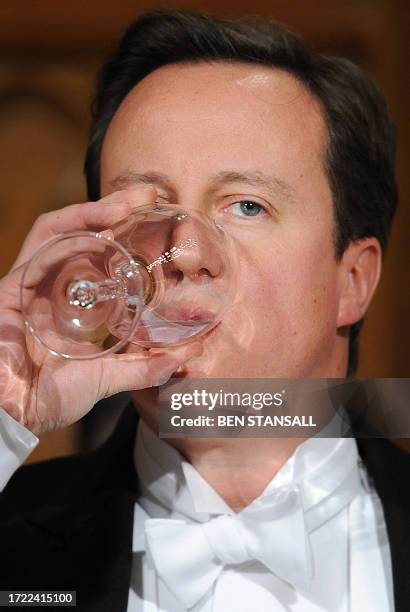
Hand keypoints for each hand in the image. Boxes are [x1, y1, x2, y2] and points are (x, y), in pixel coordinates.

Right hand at [0, 188, 201, 435]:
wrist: (12, 408)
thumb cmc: (51, 397)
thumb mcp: (109, 377)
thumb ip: (147, 366)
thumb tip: (191, 352)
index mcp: (80, 307)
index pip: (107, 264)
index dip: (134, 245)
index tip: (168, 233)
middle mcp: (60, 287)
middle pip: (90, 238)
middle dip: (121, 214)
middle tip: (153, 197)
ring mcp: (40, 278)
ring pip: (70, 229)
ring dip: (102, 209)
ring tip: (136, 199)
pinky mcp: (19, 276)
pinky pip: (46, 236)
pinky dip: (75, 220)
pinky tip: (105, 214)